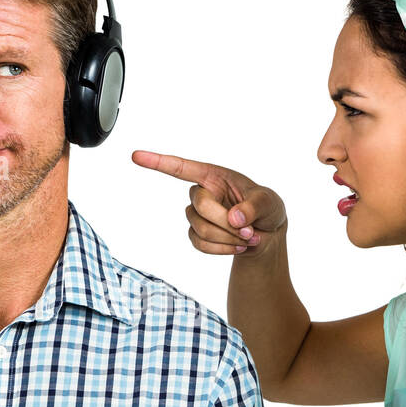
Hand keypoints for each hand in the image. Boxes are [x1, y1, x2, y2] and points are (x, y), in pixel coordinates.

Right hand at [131, 150, 287, 256]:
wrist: (267, 236)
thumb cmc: (268, 209)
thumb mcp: (269, 202)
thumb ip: (254, 206)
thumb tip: (235, 218)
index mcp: (214, 176)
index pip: (182, 168)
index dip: (158, 162)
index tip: (136, 156)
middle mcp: (202, 193)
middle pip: (199, 204)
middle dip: (225, 220)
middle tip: (248, 228)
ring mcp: (197, 215)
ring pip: (200, 228)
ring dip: (227, 237)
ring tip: (249, 237)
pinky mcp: (197, 236)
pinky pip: (200, 245)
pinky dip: (222, 249)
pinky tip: (237, 247)